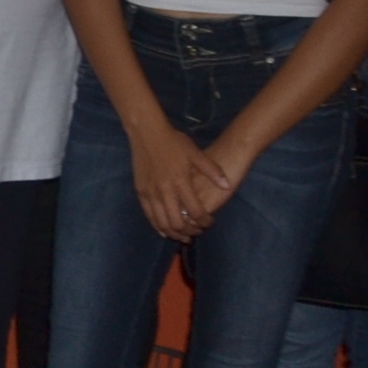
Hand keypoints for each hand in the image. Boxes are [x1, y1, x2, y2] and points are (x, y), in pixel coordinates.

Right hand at [127, 123, 232, 239]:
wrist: (146, 132)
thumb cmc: (173, 141)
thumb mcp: (196, 153)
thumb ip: (212, 171)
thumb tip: (227, 186)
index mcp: (180, 182)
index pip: (195, 211)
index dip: (204, 221)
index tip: (209, 222)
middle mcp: (164, 191)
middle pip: (177, 223)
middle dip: (190, 231)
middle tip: (197, 231)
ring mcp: (150, 193)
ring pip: (161, 223)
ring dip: (174, 233)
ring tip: (183, 235)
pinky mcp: (140, 192)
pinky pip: (149, 216)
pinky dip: (158, 226)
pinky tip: (165, 230)